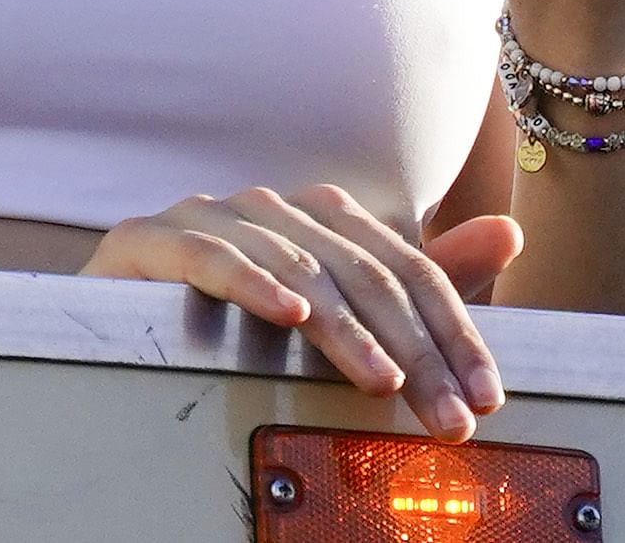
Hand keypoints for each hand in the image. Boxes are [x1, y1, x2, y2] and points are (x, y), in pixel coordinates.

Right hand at [77, 185, 514, 436]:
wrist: (116, 317)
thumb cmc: (232, 317)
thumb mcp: (339, 307)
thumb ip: (419, 279)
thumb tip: (508, 232)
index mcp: (319, 216)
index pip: (407, 267)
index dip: (454, 331)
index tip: (486, 399)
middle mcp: (270, 206)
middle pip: (362, 271)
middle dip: (414, 351)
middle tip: (446, 417)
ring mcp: (208, 215)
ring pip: (297, 265)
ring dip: (347, 330)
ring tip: (382, 382)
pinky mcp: (149, 238)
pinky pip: (208, 254)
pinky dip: (251, 282)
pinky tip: (288, 315)